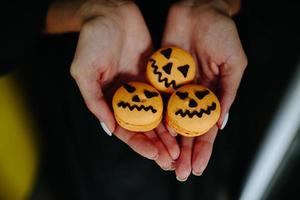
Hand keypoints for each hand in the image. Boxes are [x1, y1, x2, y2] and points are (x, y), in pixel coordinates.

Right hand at [70, 1, 178, 168]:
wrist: (110, 12)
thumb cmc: (92, 40)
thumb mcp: (84, 71)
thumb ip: (94, 100)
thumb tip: (110, 128)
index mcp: (110, 100)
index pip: (125, 129)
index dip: (139, 144)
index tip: (153, 155)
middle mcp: (128, 98)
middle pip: (144, 127)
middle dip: (157, 145)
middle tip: (171, 160)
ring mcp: (143, 88)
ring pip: (158, 116)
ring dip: (168, 134)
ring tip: (180, 149)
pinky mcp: (156, 76)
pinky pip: (167, 95)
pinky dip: (174, 110)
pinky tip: (185, 123)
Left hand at [162, 0, 246, 180]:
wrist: (198, 9)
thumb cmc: (221, 32)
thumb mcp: (233, 62)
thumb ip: (227, 92)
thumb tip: (221, 122)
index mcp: (211, 94)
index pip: (206, 128)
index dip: (203, 149)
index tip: (197, 167)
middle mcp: (191, 95)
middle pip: (185, 130)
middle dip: (182, 151)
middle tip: (178, 172)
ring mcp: (175, 88)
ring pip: (168, 120)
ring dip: (166, 141)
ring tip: (163, 160)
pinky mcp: (159, 78)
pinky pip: (155, 101)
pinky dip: (152, 117)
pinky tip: (151, 134)